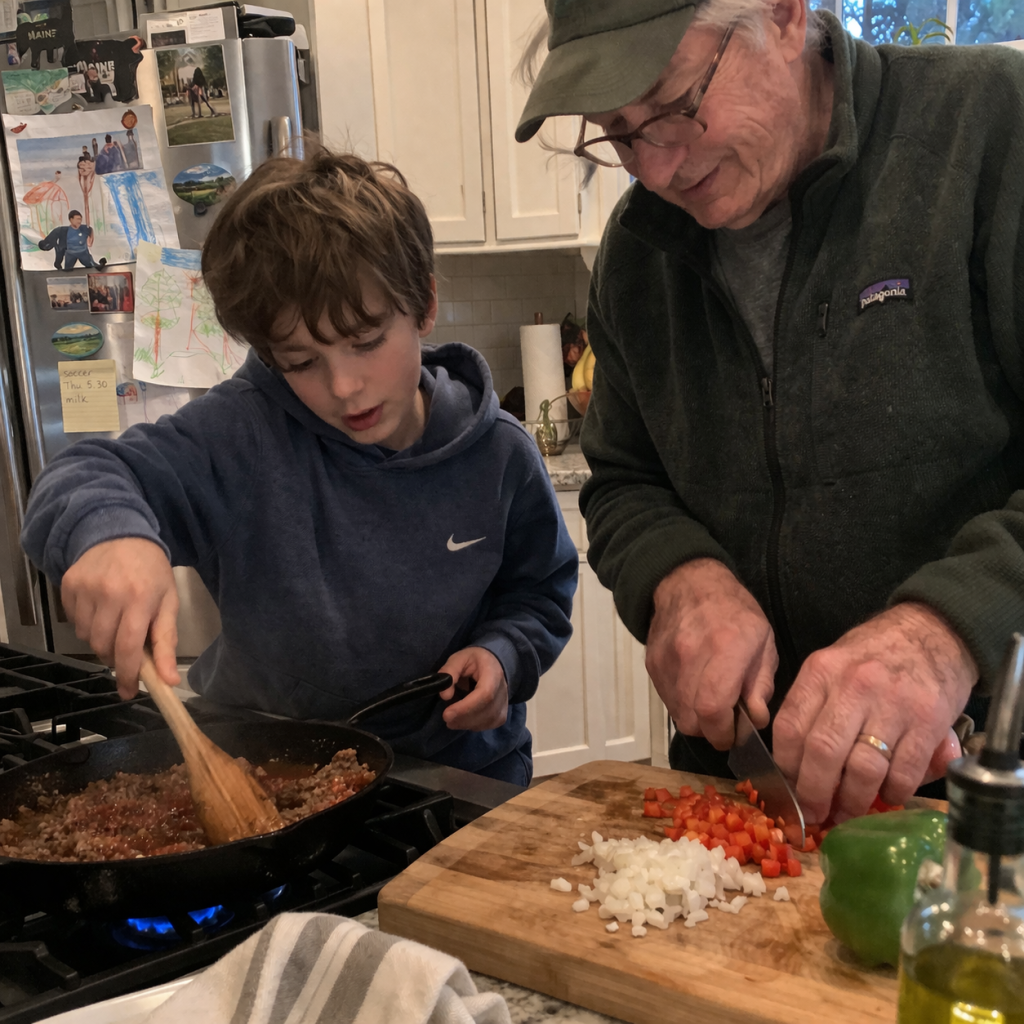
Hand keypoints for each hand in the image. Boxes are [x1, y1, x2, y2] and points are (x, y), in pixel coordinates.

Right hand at [60, 538, 179, 699]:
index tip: (129, 692)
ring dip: (101, 640)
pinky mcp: (68, 585)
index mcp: (140, 598)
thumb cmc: (151, 571)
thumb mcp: (168, 602)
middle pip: (104, 646)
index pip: (129, 647)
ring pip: (87, 637)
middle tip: (127, 648)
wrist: (120, 533)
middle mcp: (110, 593)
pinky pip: (74, 621)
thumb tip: (169, 680)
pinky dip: (87, 624)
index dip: (128, 675)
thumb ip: (167, 643)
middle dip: (116, 657)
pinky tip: (101, 608)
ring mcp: (86, 589)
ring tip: (116, 621)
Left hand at [438, 647, 508, 730]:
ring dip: (467, 724)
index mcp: (493, 672)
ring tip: (452, 719)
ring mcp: (505, 703)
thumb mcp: (458, 658)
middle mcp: (503, 689)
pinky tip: (463, 720)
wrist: (492, 664)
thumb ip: (449, 672)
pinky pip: (488, 725)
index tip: (447, 713)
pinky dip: (473, 726)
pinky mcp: (501, 714)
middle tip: (446, 718)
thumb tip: (445, 695)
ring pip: (488, 721)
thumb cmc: (473, 661)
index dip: (466, 707)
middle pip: (487, 711)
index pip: (485, 694)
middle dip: (464, 718)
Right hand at [646, 558, 776, 748]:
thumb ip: (761, 684)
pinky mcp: (652, 665)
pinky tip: (695, 687)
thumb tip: (755, 720)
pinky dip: (683, 703)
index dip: (723, 733)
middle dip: (711, 730)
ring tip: (711, 700)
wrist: (689, 583)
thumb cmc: (734, 611)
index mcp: (725, 648)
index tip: (733, 735)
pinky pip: (667, 700)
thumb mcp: (764, 641)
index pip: (712, 709)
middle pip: (692, 719)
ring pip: (678, 715)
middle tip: (725, 719)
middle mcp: (690, 656)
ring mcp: (667, 661)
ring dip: (696, 718)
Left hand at [772, 602, 976, 823]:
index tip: (789, 790)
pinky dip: (894, 793)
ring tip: (850, 811)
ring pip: (863, 769)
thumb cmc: (875, 654)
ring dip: (854, 801)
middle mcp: (853, 686)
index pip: (789, 727)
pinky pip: (904, 772)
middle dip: (815, 793)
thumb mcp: (833, 665)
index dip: (786, 768)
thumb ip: (813, 706)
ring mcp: (892, 704)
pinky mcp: (928, 721)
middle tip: (816, 814)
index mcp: (821, 672)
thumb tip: (796, 767)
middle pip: (822, 752)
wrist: (933, 631)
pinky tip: (889, 795)